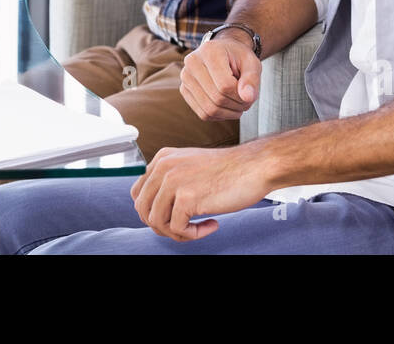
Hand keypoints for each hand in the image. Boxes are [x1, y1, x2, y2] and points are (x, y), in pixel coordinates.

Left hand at [130, 145, 272, 241]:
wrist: (254, 166)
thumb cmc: (229, 170)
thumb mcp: (191, 166)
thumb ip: (171, 181)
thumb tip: (155, 211)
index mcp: (162, 158)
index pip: (139, 193)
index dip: (153, 212)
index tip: (173, 218)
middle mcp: (163, 167)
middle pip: (143, 210)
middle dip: (163, 226)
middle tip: (185, 228)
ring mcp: (173, 181)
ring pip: (157, 222)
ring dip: (178, 233)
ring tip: (198, 229)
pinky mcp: (186, 197)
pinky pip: (178, 229)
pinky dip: (194, 235)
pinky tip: (211, 225)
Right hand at [180, 32, 260, 120]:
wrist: (224, 52)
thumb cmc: (238, 57)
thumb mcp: (252, 64)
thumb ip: (252, 80)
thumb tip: (248, 98)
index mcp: (209, 51)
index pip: (225, 85)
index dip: (241, 95)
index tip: (249, 93)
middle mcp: (192, 62)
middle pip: (217, 98)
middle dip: (236, 105)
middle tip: (246, 101)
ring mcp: (185, 77)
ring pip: (209, 110)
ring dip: (229, 113)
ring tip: (237, 104)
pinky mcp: (184, 90)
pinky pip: (203, 114)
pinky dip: (219, 115)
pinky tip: (227, 106)